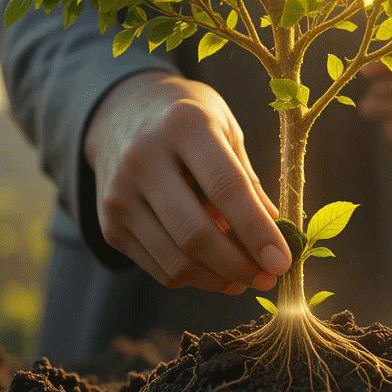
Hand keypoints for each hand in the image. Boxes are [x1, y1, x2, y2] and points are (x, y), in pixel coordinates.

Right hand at [83, 70, 290, 294]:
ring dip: (218, 280)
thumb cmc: (189, 119)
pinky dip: (192, 277)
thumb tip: (275, 234)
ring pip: (175, 261)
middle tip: (267, 278)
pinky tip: (213, 269)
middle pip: (195, 233)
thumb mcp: (225, 129)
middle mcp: (144, 158)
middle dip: (238, 266)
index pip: (225, 187)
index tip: (282, 261)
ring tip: (244, 277)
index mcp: (183, 124)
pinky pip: (158, 267)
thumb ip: (247, 180)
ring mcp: (120, 194)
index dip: (257, 230)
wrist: (123, 111)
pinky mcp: (109, 224)